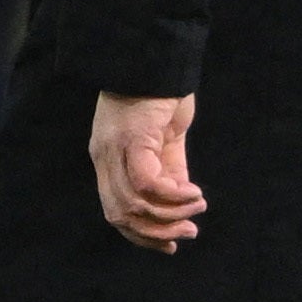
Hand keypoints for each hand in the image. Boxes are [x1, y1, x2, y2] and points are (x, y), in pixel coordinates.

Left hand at [91, 90, 202, 250]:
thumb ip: (170, 169)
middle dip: (156, 233)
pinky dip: (172, 195)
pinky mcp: (132, 138)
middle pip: (120, 214)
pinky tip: (193, 192)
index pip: (115, 212)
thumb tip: (180, 200)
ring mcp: (114, 148)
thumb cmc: (161, 94)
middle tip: (189, 231)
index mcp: (108, 160)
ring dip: (171, 214)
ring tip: (197, 208)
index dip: (141, 236)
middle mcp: (105, 157)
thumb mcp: (165, 140)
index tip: (172, 245)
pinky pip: (147, 182)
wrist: (156, 56)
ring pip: (134, 202)